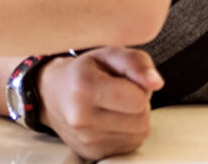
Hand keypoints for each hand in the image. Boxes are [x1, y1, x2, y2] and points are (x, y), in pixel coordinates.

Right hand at [35, 47, 162, 160]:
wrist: (52, 94)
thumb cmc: (84, 71)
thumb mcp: (108, 54)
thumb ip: (135, 62)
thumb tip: (155, 83)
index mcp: (83, 87)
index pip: (138, 100)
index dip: (138, 88)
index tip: (122, 81)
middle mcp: (81, 118)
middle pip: (142, 120)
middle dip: (138, 105)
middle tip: (119, 93)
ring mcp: (87, 140)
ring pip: (139, 135)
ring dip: (134, 120)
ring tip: (114, 106)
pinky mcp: (93, 154)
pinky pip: (130, 146)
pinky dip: (127, 133)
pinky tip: (111, 120)